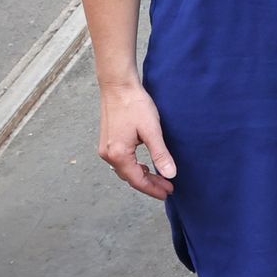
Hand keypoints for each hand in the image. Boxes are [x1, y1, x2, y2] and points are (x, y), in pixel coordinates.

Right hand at [97, 79, 178, 197]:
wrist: (118, 85)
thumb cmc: (134, 104)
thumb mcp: (152, 130)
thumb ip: (160, 154)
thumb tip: (170, 174)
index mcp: (118, 154)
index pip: (137, 180)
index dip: (154, 188)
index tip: (168, 192)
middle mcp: (108, 154)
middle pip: (130, 177)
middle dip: (149, 184)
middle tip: (167, 188)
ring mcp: (105, 148)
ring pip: (125, 170)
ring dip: (142, 175)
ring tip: (159, 179)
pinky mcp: (107, 141)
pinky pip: (121, 161)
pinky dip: (134, 167)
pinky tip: (144, 165)